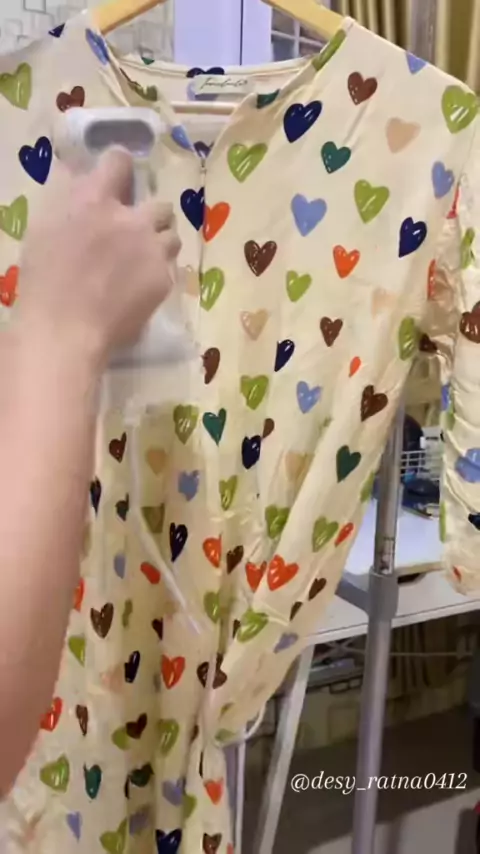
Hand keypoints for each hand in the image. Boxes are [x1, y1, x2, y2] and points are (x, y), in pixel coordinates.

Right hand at [15, 147, 180, 367]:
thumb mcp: (43, 228)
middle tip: (134, 235)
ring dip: (159, 245)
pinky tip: (139, 290)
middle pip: (159, 205)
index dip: (120, 167)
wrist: (66, 329)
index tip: (119, 180)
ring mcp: (151, 250)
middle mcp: (130, 219)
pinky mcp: (164, 279)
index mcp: (95, 200)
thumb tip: (79, 175)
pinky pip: (169, 269)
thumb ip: (67, 199)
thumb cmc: (44, 280)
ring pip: (171, 236)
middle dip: (150, 218)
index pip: (119, 161)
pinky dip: (157, 275)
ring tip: (142, 263)